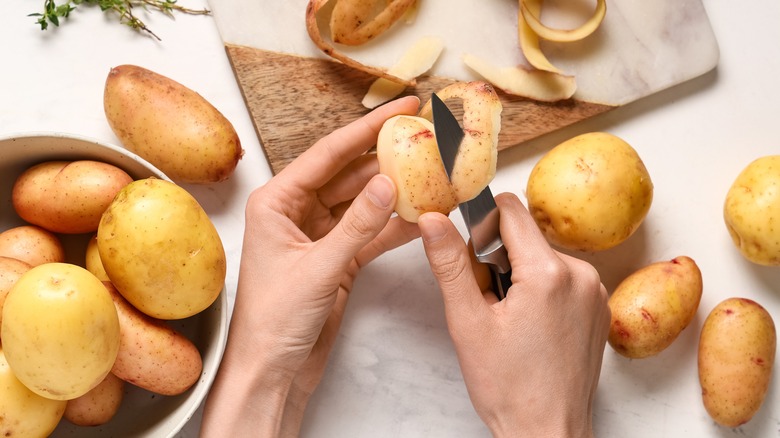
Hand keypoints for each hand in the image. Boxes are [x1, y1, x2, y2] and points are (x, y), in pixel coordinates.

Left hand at [201, 96, 420, 436]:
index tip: (401, 108)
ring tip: (431, 172)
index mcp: (276, 202)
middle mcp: (296, 212)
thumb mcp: (318, 267)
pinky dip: (394, 227)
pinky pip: (369, 233)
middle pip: (349, 174)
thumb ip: (357, 224)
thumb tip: (389, 182)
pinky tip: (420, 216)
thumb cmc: (274, 321)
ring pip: (363, 203)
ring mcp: (319, 235)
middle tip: (423, 137)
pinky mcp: (337, 259)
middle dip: (386, 157)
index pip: (328, 154)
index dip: (367, 128)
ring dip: (395, 192)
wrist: (273, 371)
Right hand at [418, 193, 609, 437]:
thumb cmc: (508, 386)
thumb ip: (450, 264)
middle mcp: (581, 275)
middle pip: (525, 237)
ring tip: (511, 322)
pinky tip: (532, 328)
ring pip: (543, 258)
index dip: (481, 226)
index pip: (509, 210)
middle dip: (499, 260)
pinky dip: (542, 292)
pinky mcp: (599, 307)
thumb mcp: (467, 322)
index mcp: (548, 273)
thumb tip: (433, 220)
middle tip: (489, 305)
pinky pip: (563, 278)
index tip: (471, 258)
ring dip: (521, 276)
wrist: (548, 432)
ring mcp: (595, 292)